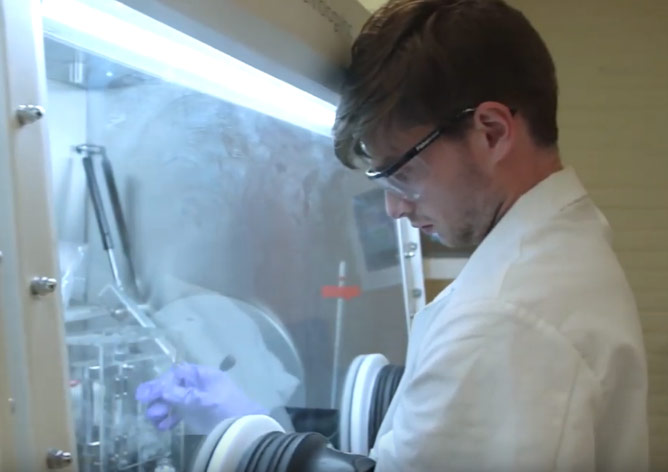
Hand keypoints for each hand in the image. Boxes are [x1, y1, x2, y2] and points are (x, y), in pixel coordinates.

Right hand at [135, 363, 266, 433]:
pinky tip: (163, 426)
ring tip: (155, 419)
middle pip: (173, 386)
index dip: (161, 382)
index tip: (146, 393)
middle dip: (159, 397)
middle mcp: (198, 384)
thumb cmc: (227, 408)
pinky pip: (178, 412)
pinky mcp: (196, 413)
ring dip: (162, 409)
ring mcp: (196, 399)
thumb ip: (183, 395)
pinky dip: (169, 418)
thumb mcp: (205, 400)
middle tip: (148, 409)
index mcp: (203, 375)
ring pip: (173, 400)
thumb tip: (160, 389)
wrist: (243, 427)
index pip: (177, 373)